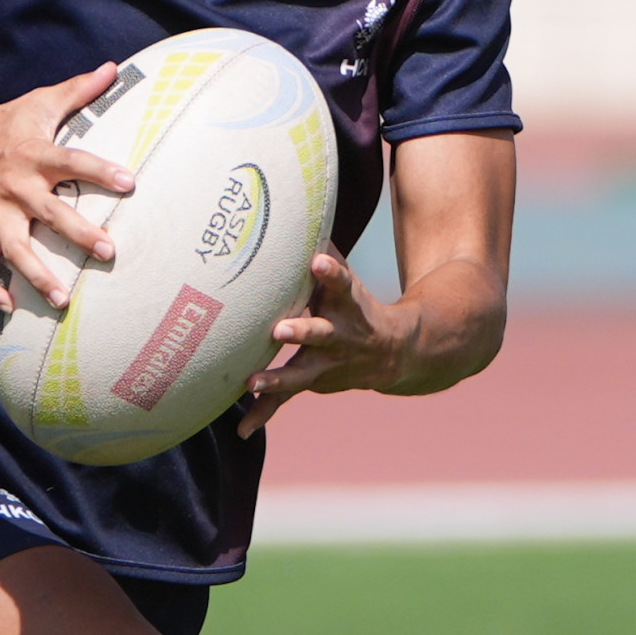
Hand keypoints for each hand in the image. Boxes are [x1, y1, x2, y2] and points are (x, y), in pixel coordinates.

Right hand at [0, 65, 133, 311]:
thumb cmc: (2, 125)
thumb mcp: (38, 103)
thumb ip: (78, 91)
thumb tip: (114, 68)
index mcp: (34, 156)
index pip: (72, 161)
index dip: (100, 171)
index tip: (130, 182)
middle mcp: (16, 188)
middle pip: (49, 214)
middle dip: (77, 234)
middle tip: (107, 251)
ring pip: (15, 250)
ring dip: (37, 276)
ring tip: (62, 299)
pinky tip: (9, 307)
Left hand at [237, 249, 408, 431]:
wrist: (393, 352)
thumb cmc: (354, 305)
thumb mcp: (344, 279)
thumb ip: (323, 254)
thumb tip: (298, 204)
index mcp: (346, 305)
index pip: (340, 283)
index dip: (330, 273)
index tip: (319, 261)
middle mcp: (338, 336)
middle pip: (318, 333)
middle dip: (300, 331)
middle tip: (279, 329)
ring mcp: (326, 364)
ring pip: (300, 373)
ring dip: (277, 379)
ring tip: (252, 383)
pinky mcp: (314, 383)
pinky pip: (285, 401)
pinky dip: (263, 413)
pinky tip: (241, 430)